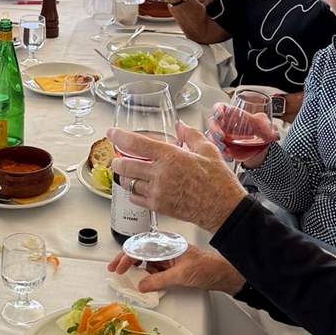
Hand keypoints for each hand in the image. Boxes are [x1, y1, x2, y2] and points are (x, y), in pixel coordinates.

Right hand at [108, 246, 244, 294]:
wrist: (224, 275)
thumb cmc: (208, 268)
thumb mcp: (182, 275)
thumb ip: (159, 280)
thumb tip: (142, 285)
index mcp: (168, 243)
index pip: (141, 246)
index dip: (126, 256)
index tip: (119, 267)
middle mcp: (166, 247)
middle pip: (140, 251)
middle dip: (126, 259)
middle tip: (115, 269)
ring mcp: (169, 257)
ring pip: (145, 260)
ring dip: (135, 267)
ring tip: (126, 275)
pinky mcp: (172, 266)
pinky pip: (154, 268)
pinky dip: (146, 274)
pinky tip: (143, 280)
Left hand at [109, 122, 245, 232]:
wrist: (224, 209)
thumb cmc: (218, 181)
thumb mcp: (208, 150)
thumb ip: (190, 135)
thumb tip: (181, 126)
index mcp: (170, 156)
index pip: (136, 143)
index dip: (119, 137)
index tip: (112, 133)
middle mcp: (160, 174)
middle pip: (124, 166)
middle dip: (117, 161)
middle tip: (117, 158)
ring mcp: (157, 192)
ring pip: (127, 183)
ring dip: (124, 177)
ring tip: (127, 173)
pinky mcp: (158, 206)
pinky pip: (135, 198)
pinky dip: (133, 192)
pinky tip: (139, 188)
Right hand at [206, 102, 278, 166]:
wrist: (260, 147)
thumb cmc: (259, 132)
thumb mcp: (264, 126)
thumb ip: (267, 126)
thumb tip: (274, 131)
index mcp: (231, 114)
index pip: (220, 107)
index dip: (217, 110)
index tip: (220, 115)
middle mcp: (223, 124)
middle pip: (212, 123)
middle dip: (214, 130)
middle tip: (221, 137)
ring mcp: (221, 136)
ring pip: (211, 137)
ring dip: (216, 143)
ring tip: (225, 149)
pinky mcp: (221, 147)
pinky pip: (216, 149)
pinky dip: (221, 153)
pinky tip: (229, 157)